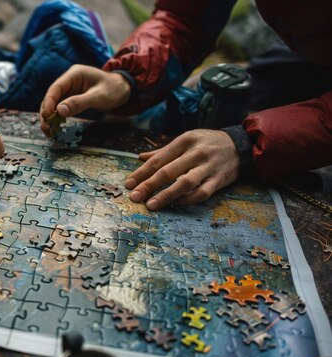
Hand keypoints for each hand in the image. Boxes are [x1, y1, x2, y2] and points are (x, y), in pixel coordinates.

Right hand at [40, 64, 130, 133]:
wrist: (123, 89)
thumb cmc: (113, 89)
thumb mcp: (98, 96)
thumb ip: (79, 102)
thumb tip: (60, 111)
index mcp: (74, 74)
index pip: (56, 88)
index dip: (49, 102)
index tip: (46, 115)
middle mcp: (69, 81)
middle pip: (52, 97)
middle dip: (47, 112)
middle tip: (45, 128)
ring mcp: (70, 90)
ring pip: (54, 104)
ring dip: (49, 117)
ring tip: (47, 131)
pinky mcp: (72, 98)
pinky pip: (61, 108)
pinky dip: (57, 118)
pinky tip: (54, 128)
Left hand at [124, 129, 239, 209]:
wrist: (240, 145)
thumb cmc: (206, 143)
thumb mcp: (186, 140)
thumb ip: (163, 151)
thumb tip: (140, 157)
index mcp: (184, 141)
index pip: (158, 159)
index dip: (141, 172)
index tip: (128, 184)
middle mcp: (196, 153)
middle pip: (168, 171)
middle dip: (149, 185)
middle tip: (135, 196)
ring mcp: (208, 167)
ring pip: (184, 183)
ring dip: (166, 195)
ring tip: (151, 205)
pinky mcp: (219, 180)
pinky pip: (201, 193)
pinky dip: (187, 200)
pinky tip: (175, 204)